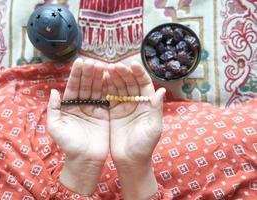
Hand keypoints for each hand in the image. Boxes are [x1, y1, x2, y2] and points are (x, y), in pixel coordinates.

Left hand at [47, 58, 108, 194]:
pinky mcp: (104, 114)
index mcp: (68, 106)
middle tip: (93, 62)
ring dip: (98, 77)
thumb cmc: (68, 145)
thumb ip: (53, 109)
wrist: (85, 160)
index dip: (76, 75)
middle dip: (88, 73)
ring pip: (96, 89)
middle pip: (85, 85)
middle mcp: (81, 104)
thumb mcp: (55, 127)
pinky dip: (108, 88)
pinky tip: (110, 77)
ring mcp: (93, 108)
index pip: (72, 86)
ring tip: (102, 66)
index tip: (80, 62)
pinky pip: (106, 98)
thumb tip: (53, 91)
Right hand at [106, 61, 164, 199]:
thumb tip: (162, 90)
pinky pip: (109, 97)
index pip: (144, 84)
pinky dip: (105, 88)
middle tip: (114, 66)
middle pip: (130, 83)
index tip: (132, 65)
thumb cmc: (144, 147)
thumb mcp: (153, 129)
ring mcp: (124, 107)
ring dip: (113, 78)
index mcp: (148, 105)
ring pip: (118, 88)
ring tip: (106, 69)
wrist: (129, 162)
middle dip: (123, 73)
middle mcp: (136, 103)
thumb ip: (156, 109)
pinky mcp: (112, 112)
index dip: (139, 74)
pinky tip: (100, 80)